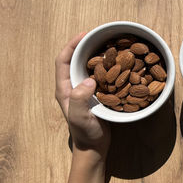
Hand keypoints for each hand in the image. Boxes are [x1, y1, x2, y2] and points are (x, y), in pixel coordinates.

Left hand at [55, 33, 110, 159]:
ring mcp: (84, 91)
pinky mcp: (96, 95)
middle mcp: (73, 86)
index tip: (84, 34)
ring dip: (98, 55)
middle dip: (86, 46)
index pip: (63, 60)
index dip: (71, 45)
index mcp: (64, 88)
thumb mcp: (79, 116)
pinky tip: (119, 64)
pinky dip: (108, 67)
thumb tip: (89, 80)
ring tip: (111, 46)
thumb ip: (79, 98)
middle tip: (101, 36)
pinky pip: (101, 76)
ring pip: (88, 66)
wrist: (94, 148)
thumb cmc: (85, 133)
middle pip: (75, 60)